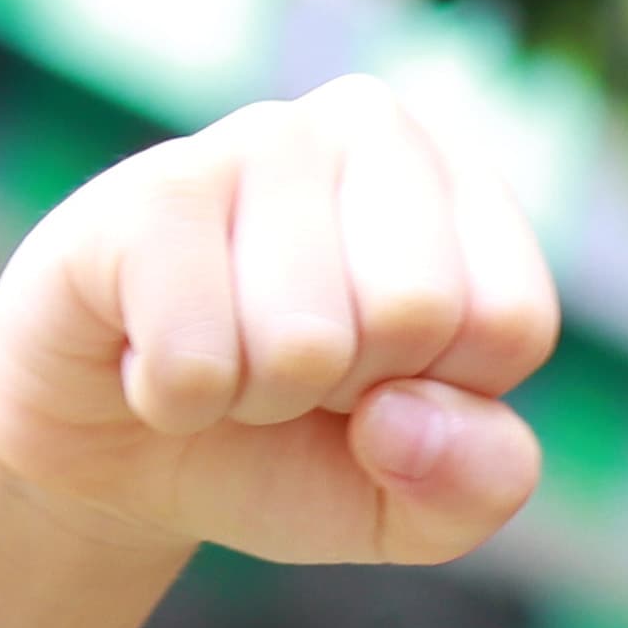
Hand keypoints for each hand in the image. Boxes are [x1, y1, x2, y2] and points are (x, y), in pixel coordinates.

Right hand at [0, 72, 559, 569]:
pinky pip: (198, 357)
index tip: (383, 384)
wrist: (115, 454)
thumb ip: (479, 481)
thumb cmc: (290, 448)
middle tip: (295, 371)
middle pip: (416, 313)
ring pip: (305, 340)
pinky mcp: (145, 190)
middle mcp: (370, 128)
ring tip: (226, 354)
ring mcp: (255, 139)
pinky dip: (176, 398)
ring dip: (256, 396)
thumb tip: (406, 418)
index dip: (439, 398)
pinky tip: (150, 351)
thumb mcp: (416, 500)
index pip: (511, 321)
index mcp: (464, 185)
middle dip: (348, 391)